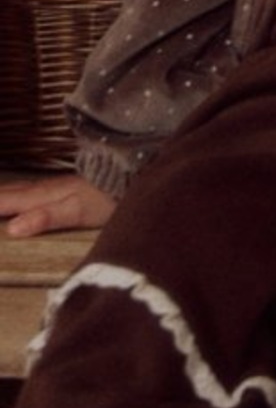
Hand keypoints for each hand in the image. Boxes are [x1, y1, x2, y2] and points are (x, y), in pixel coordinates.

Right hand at [0, 174, 116, 238]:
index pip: (5, 202)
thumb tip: (12, 228)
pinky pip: (29, 190)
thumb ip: (46, 218)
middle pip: (9, 193)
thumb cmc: (105, 198)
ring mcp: (54, 186)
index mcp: (42, 196)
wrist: (131, 179)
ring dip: (2, 195)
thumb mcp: (76, 211)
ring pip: (19, 189)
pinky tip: (19, 195)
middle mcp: (44, 188)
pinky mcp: (64, 187)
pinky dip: (15, 193)